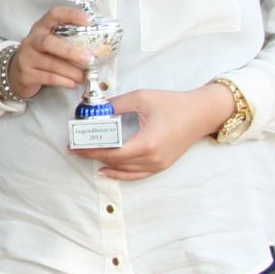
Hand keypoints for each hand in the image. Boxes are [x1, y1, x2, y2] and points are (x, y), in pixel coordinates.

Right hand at [7, 6, 94, 99]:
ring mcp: (26, 58)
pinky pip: (48, 78)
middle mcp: (31, 41)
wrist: (16, 73)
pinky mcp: (26, 75)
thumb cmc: (41, 55)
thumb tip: (98, 48)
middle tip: (88, 59)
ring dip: (70, 71)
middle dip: (69, 51)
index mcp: (40, 28)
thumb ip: (68, 41)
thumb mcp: (50, 43)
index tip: (88, 21)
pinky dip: (63, 81)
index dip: (70, 15)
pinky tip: (72, 83)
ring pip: (50, 64)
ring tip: (83, 76)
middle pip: (48, 42)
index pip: (53, 15)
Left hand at [73, 85, 234, 180]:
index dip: (89, 150)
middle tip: (74, 147)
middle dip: (92, 154)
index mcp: (147, 143)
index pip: (110, 152)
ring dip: (103, 162)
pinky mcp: (161, 165)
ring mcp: (158, 165)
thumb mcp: (141, 98)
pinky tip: (105, 170)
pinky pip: (136, 175)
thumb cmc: (173, 103)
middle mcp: (152, 159)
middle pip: (114, 161)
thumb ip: (116, 105)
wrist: (201, 113)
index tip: (72, 145)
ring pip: (124, 170)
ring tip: (85, 154)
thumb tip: (95, 109)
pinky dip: (119, 174)